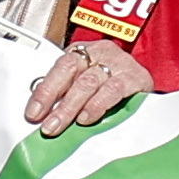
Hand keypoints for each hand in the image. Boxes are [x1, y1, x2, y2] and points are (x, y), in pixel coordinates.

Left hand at [22, 40, 143, 132]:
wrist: (145, 84)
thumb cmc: (111, 85)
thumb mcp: (85, 83)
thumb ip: (66, 93)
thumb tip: (41, 115)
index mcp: (83, 52)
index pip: (60, 67)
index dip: (45, 90)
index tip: (33, 113)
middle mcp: (101, 53)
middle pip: (74, 74)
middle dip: (58, 103)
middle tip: (48, 126)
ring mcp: (119, 63)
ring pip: (91, 82)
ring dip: (74, 107)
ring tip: (64, 124)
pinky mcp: (137, 78)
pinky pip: (114, 90)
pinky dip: (98, 105)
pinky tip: (88, 117)